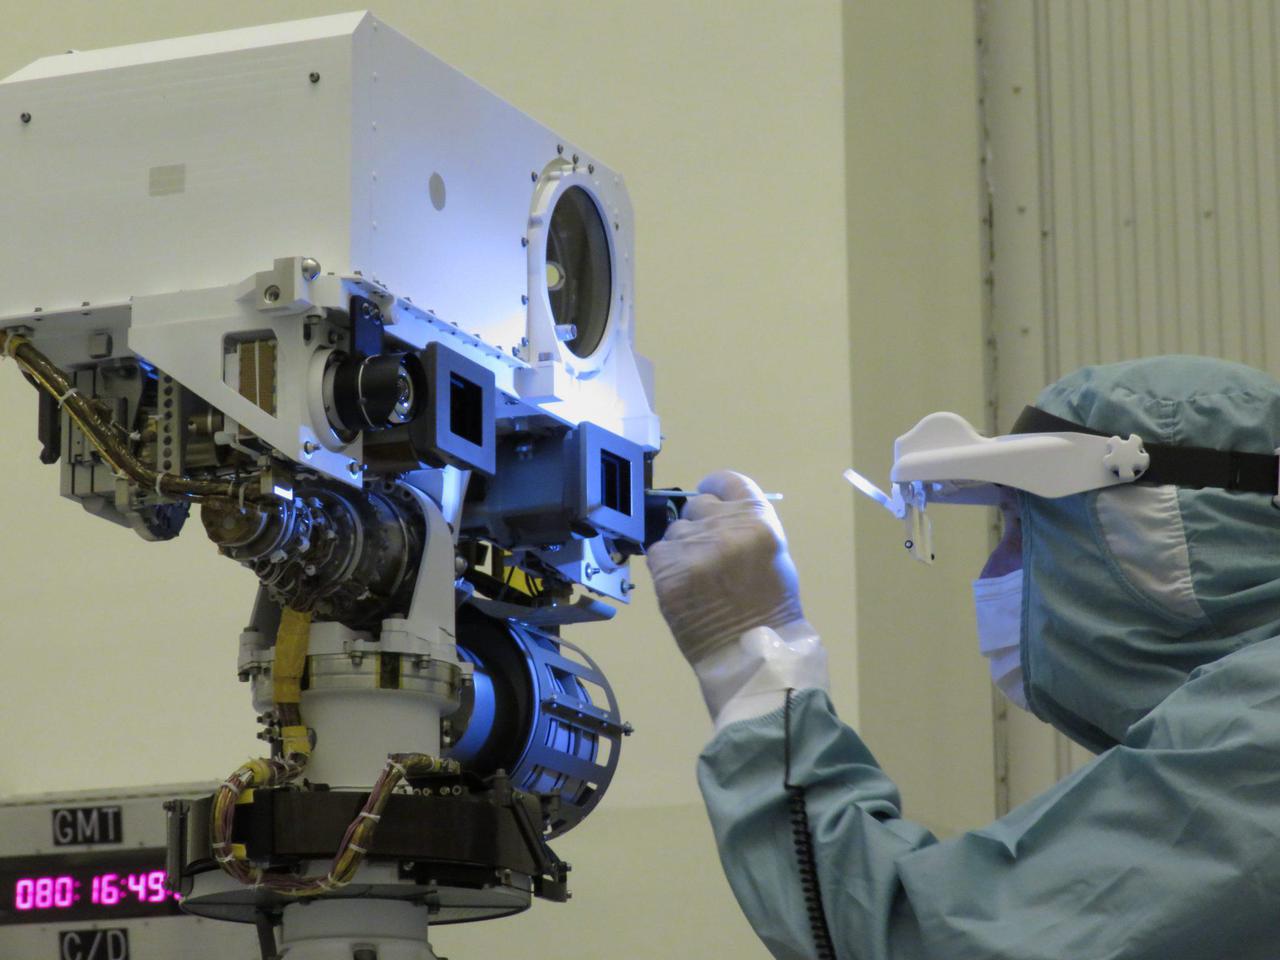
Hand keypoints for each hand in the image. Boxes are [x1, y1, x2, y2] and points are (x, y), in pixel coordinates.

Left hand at [647, 470, 806, 665]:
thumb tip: (717, 509)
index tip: (710, 496)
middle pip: (696, 505)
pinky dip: (667, 566)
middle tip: (708, 552)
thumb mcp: (774, 553)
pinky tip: (683, 586)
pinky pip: (657, 553)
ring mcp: (692, 550)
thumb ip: (745, 525)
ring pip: (675, 531)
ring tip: (699, 577)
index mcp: (757, 519)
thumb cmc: (771, 606)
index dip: (714, 488)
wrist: (753, 654)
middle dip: (700, 523)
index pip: (725, 481)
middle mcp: (722, 527)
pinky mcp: (668, 573)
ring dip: (683, 547)